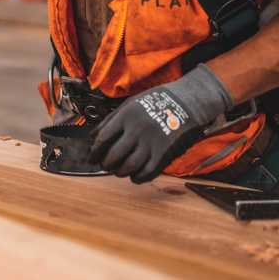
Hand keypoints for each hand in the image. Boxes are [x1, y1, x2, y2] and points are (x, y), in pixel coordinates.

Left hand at [89, 66, 232, 182]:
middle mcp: (137, 130)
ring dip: (120, 172)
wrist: (186, 102)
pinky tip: (134, 175)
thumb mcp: (130, 104)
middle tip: (105, 165)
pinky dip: (137, 177)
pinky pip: (147, 172)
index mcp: (126, 116)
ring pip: (129, 166)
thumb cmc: (156, 102)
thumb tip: (93, 137)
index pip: (103, 139)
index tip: (92, 158)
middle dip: (106, 164)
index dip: (95, 151)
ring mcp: (151, 143)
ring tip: (118, 170)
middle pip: (114, 155)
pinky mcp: (164, 153)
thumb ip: (111, 120)